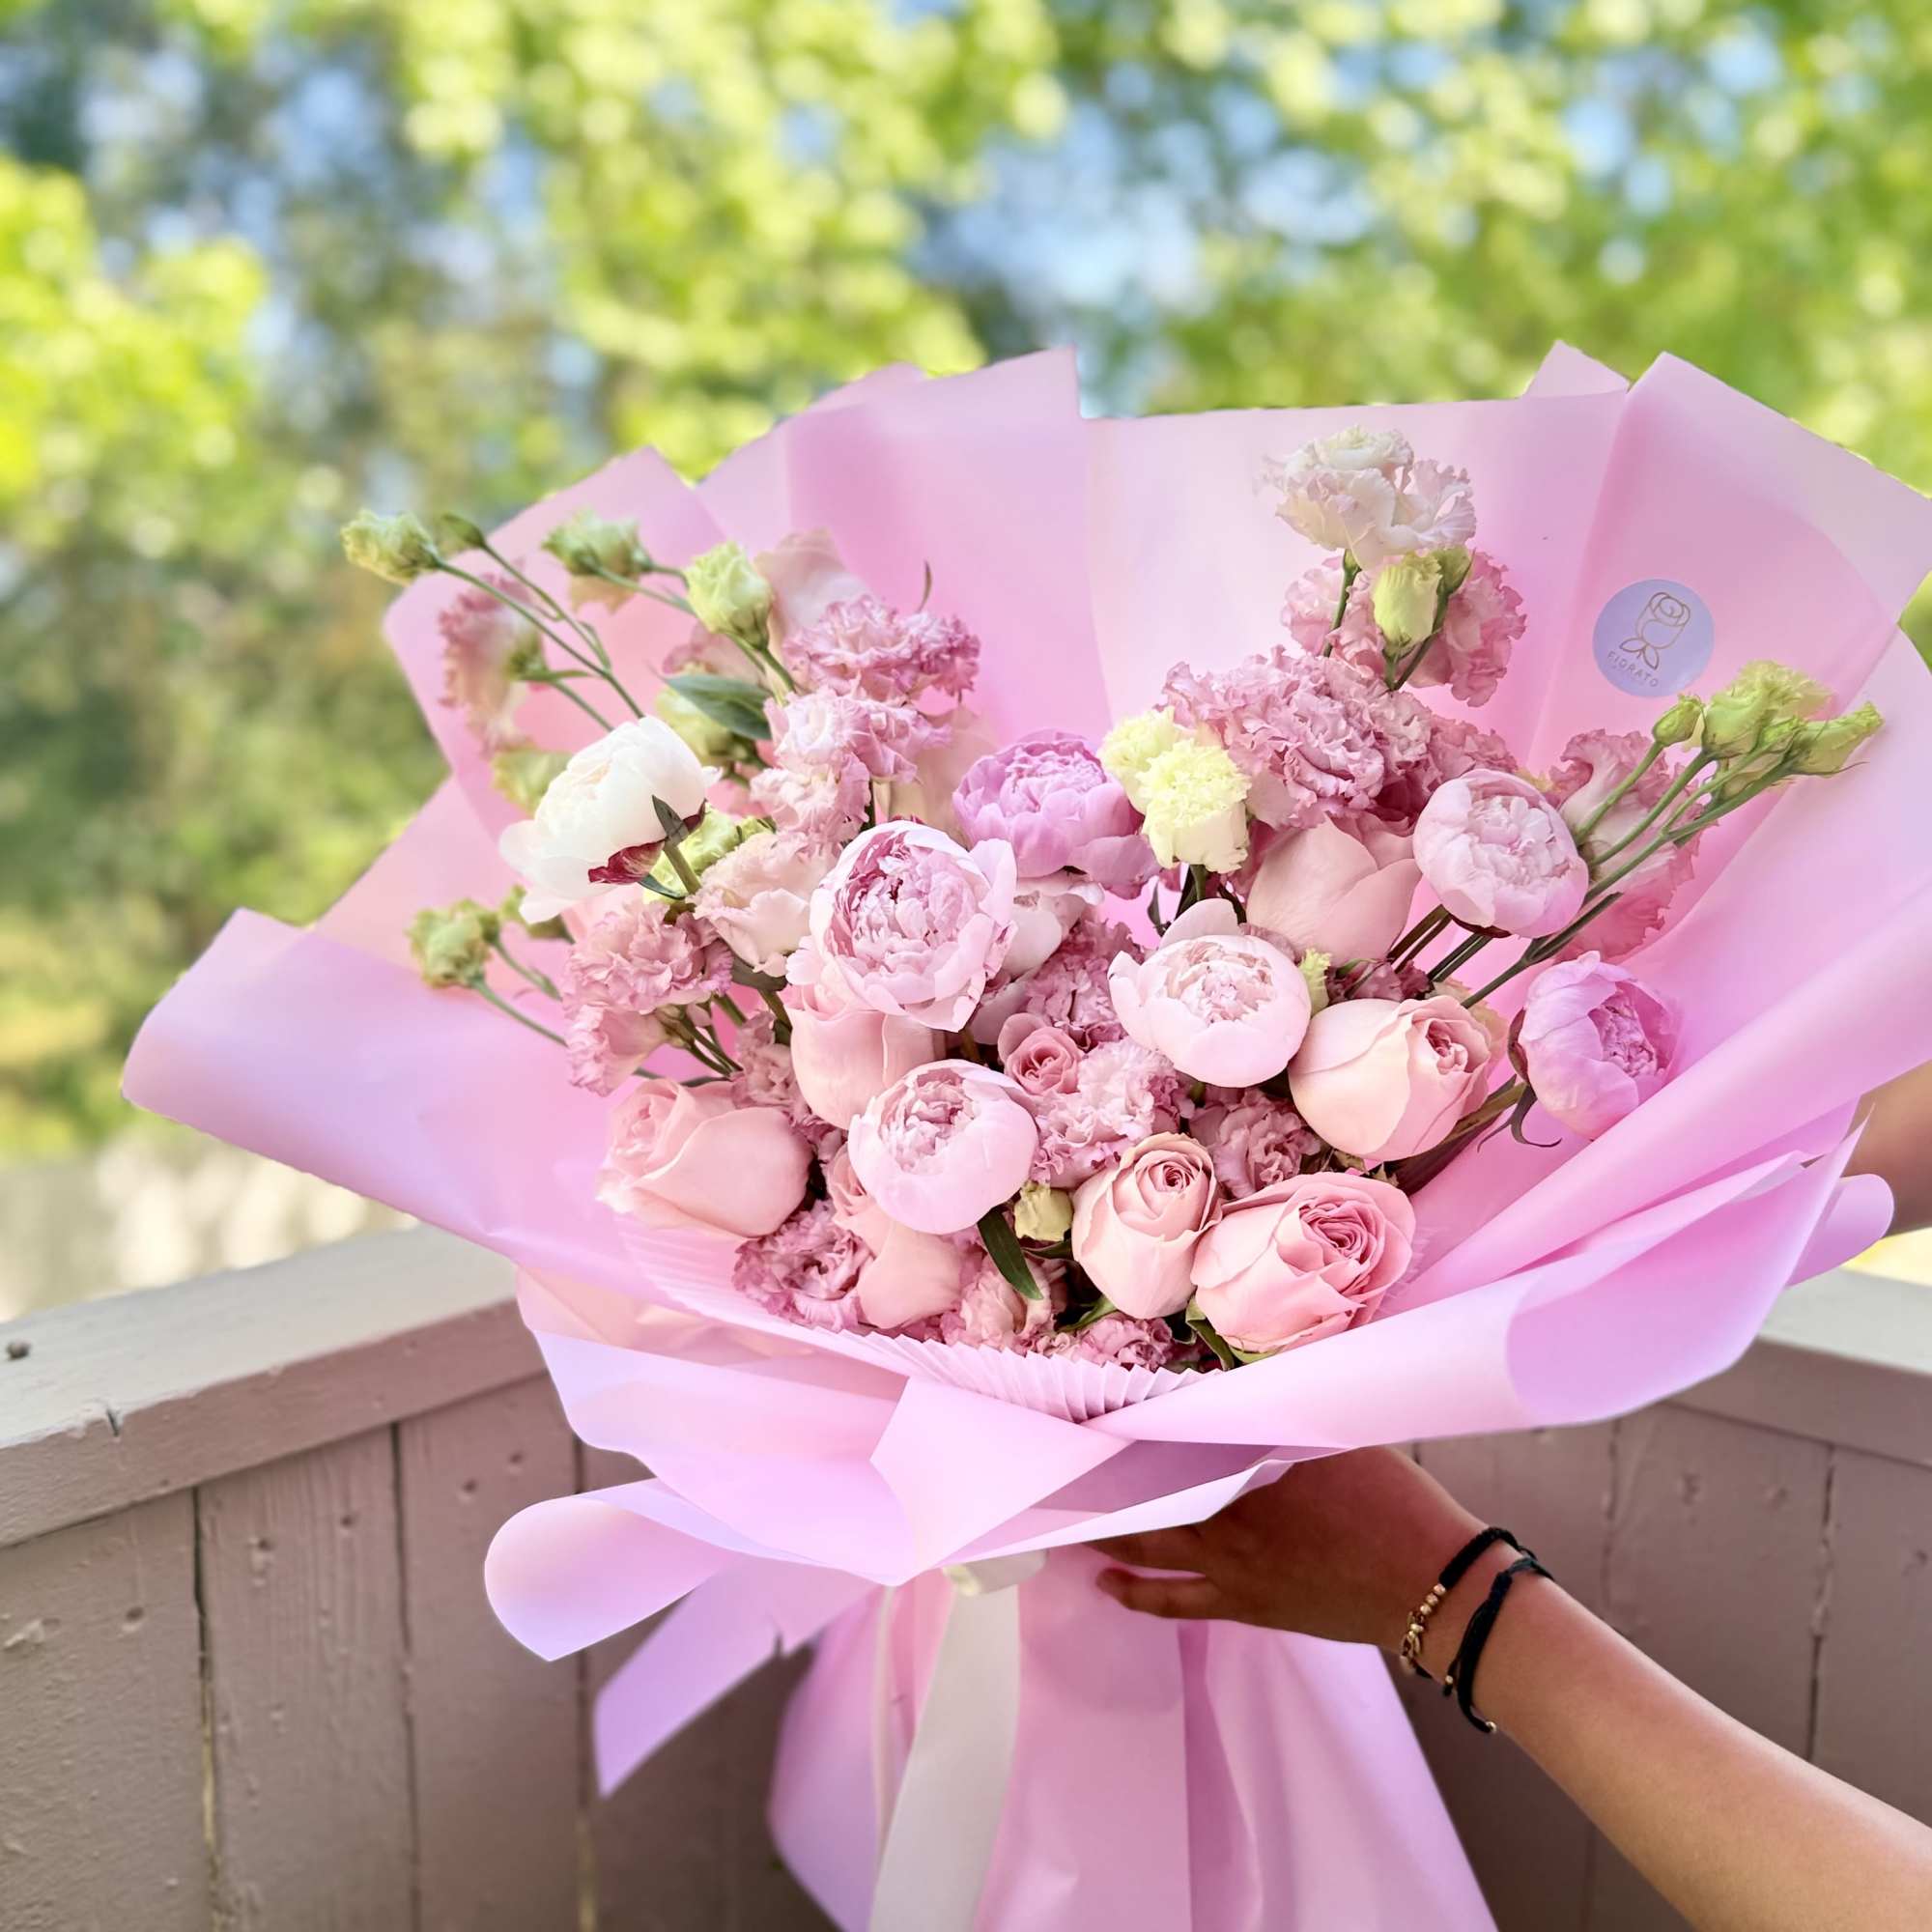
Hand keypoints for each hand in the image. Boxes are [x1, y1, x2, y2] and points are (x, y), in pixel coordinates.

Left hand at [1092, 1446, 1484, 1653]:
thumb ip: (1285, 1412)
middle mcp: (1226, 1505)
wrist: (1429, 1581)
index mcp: (1251, 1455)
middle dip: (1099, 1475)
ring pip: (1144, 1542)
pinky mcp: (1243, 1604)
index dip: (1128, 1424)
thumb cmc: (1394, 1498)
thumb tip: (1247, 1388)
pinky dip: (1135, 1592)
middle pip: (1143, 1485)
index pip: (1171, 1432)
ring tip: (1064, 1513)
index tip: (1094, 1412)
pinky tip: (1104, 1581)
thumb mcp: (1338, 1433)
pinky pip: (1173, 1600)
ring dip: (1102, 1526)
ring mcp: (1230, 1561)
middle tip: (1060, 1461)